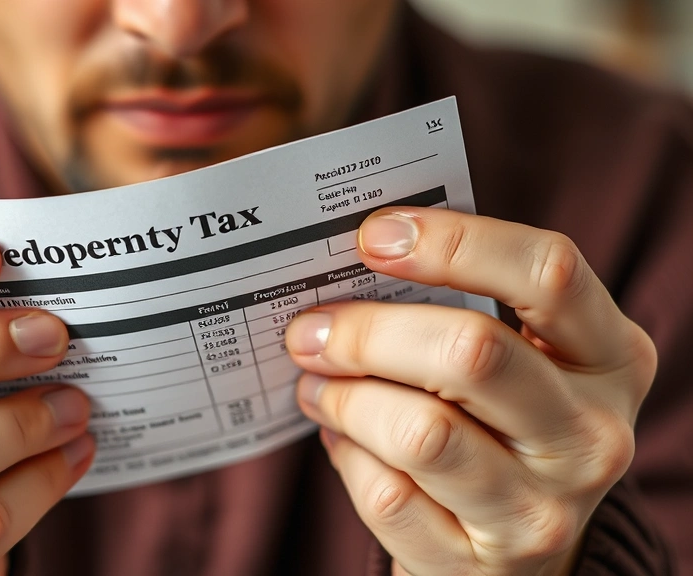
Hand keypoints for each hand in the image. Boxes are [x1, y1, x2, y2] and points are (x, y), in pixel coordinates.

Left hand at [286, 208, 655, 575]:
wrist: (516, 553)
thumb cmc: (499, 425)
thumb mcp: (518, 360)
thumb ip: (459, 308)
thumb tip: (353, 263)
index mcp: (612, 357)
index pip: (547, 273)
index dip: (455, 243)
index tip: (373, 236)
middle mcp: (593, 434)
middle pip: (470, 351)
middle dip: (368, 333)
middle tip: (310, 329)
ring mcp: (544, 508)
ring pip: (419, 431)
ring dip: (345, 399)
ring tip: (316, 384)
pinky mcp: (484, 563)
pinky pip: (387, 495)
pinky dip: (348, 458)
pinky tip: (344, 439)